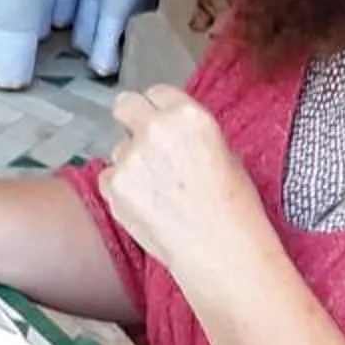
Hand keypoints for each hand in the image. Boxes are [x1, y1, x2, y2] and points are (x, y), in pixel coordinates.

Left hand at [101, 86, 274, 288]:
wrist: (222, 252)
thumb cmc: (235, 209)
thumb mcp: (225, 154)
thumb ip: (190, 133)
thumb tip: (170, 130)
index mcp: (189, 115)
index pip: (157, 93)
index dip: (159, 110)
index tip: (162, 123)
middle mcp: (155, 128)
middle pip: (124, 104)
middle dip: (131, 119)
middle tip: (143, 143)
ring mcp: (130, 156)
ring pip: (118, 148)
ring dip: (131, 163)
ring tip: (158, 193)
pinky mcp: (112, 184)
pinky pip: (109, 177)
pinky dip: (121, 190)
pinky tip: (147, 208)